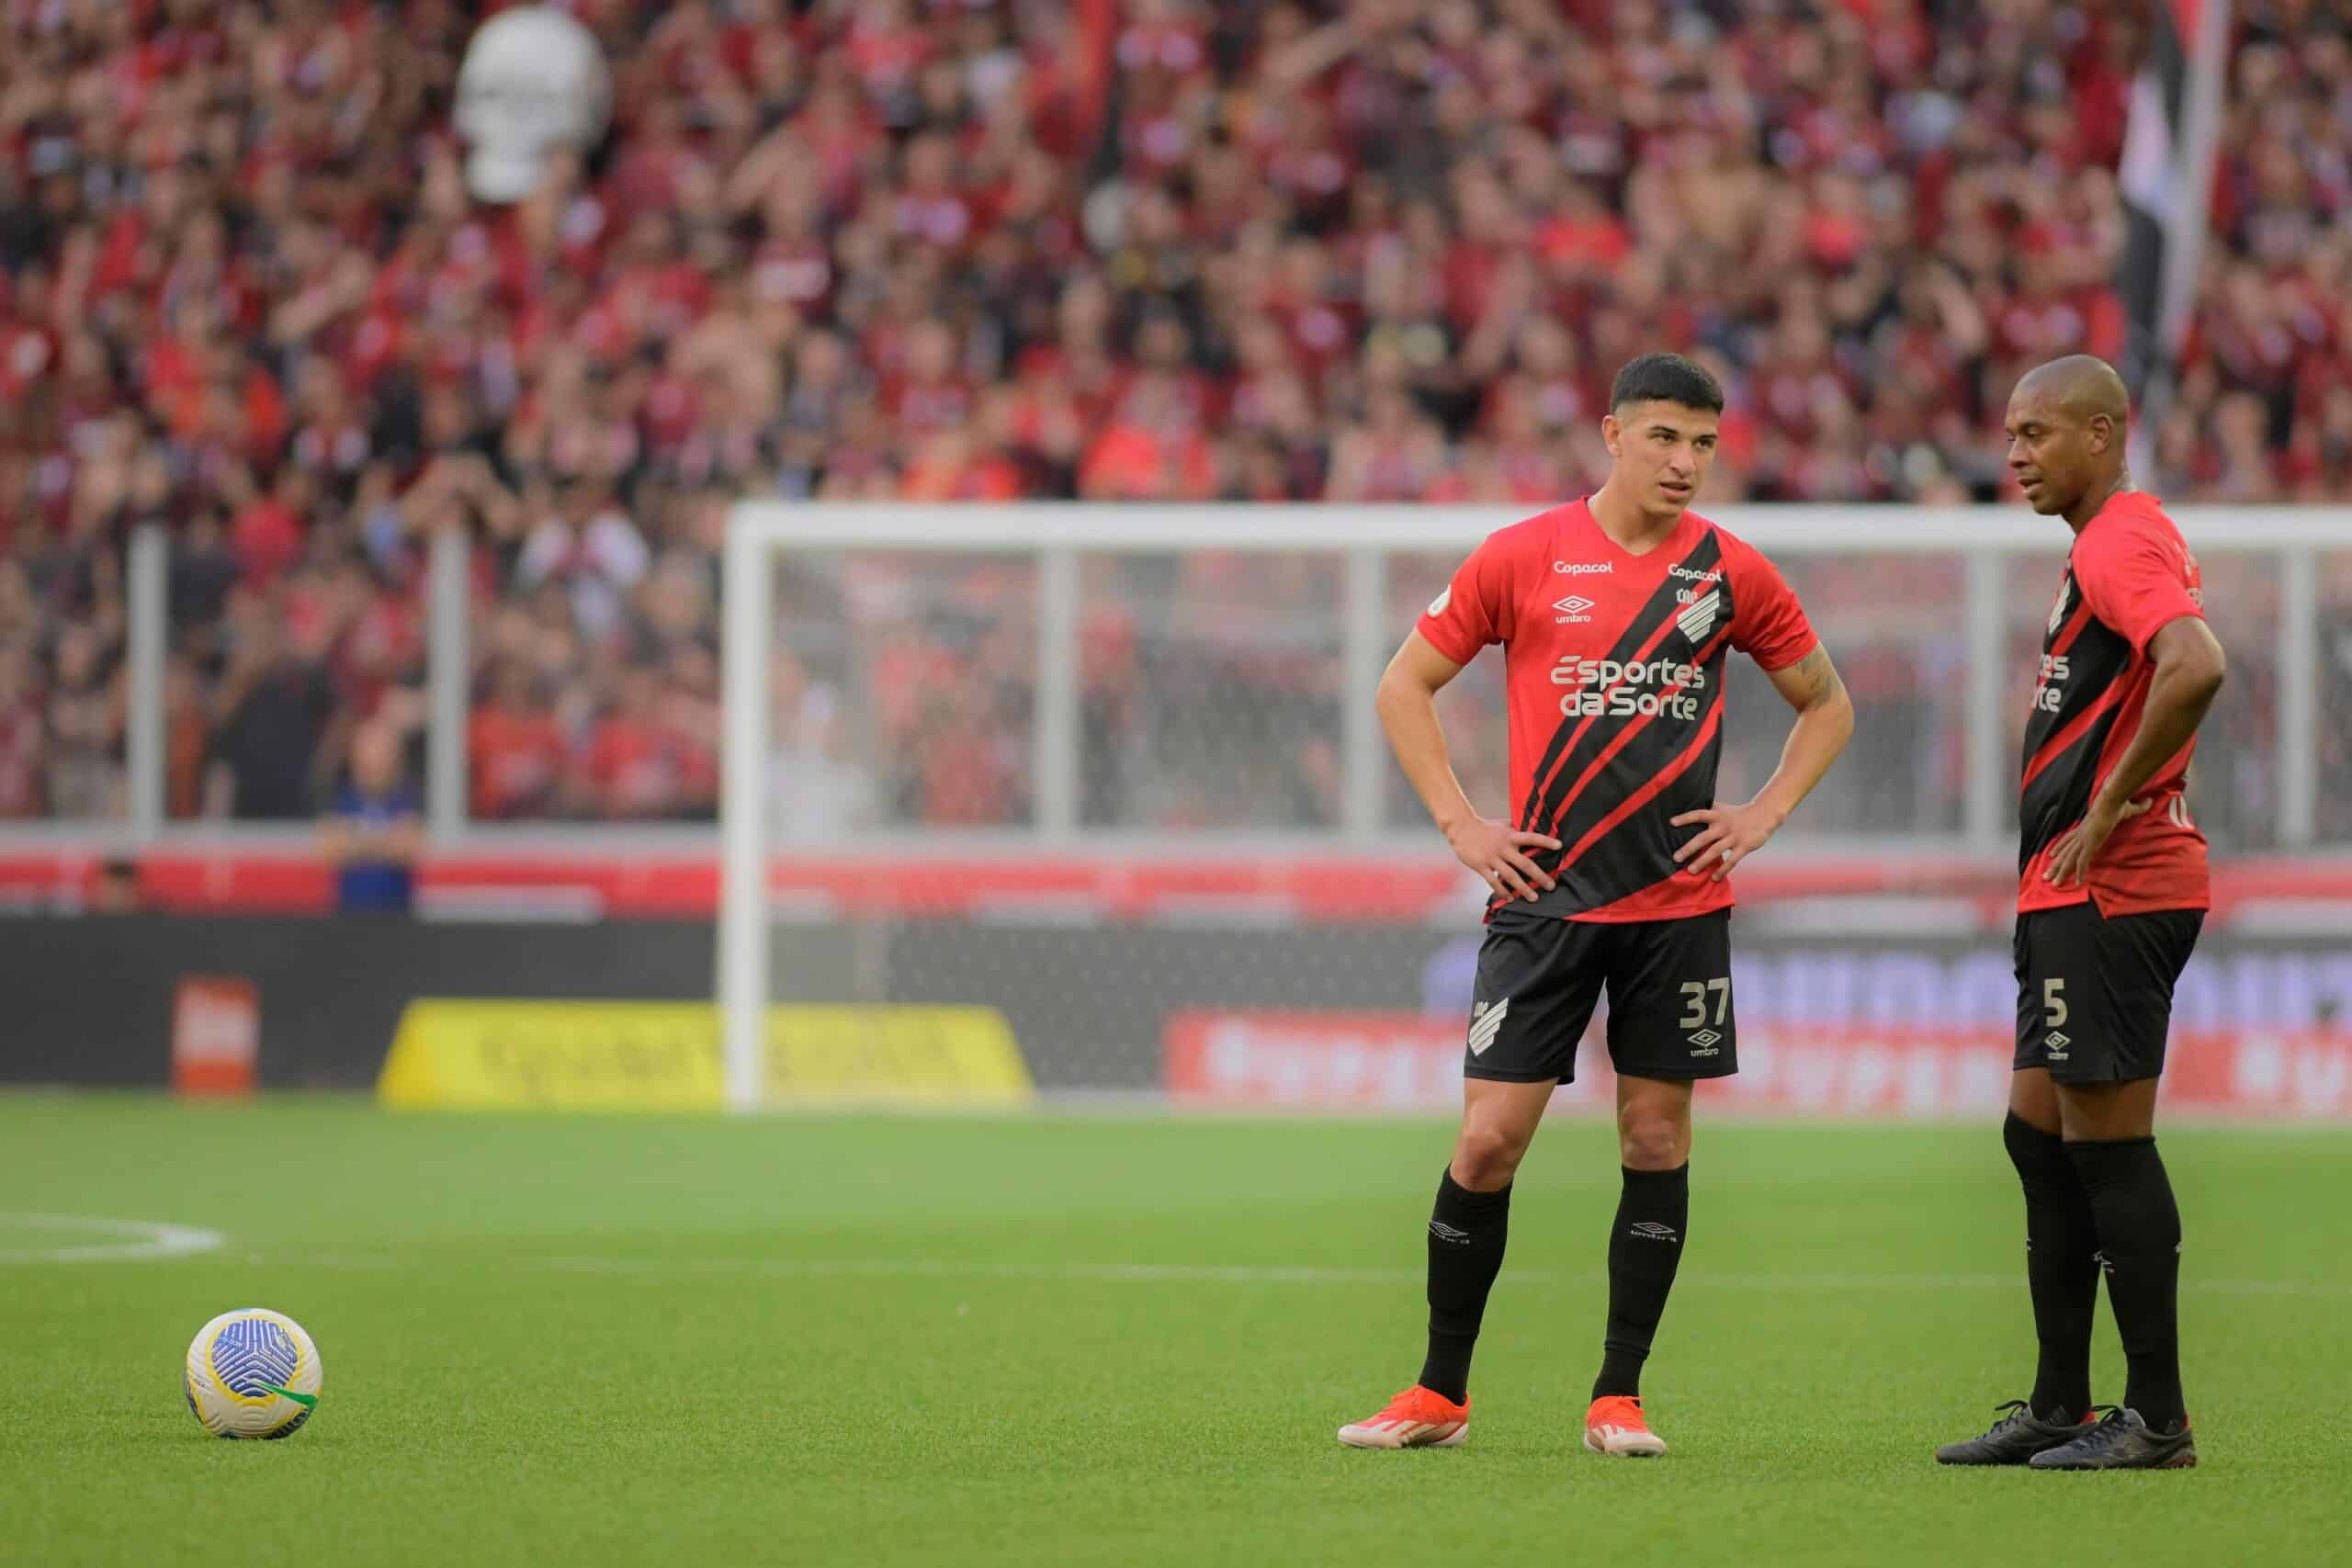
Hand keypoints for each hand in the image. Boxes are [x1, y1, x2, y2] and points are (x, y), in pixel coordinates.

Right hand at [1446, 815, 1560, 903]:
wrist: (1461, 828)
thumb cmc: (1484, 826)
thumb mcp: (1503, 824)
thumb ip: (1516, 828)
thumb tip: (1531, 825)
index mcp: (1510, 836)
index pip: (1532, 837)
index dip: (1545, 841)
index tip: (1560, 846)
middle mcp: (1504, 848)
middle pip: (1525, 864)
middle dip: (1540, 876)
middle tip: (1551, 886)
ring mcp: (1492, 858)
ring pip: (1511, 877)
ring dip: (1523, 889)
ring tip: (1534, 898)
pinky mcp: (1481, 866)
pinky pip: (1494, 881)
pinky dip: (1502, 891)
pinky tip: (1510, 899)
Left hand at [1671, 799, 1785, 881]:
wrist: (1763, 815)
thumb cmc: (1737, 814)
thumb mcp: (1721, 809)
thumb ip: (1706, 811)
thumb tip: (1686, 810)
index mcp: (1717, 815)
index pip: (1698, 815)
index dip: (1685, 818)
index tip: (1671, 823)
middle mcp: (1723, 826)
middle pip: (1703, 837)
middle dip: (1689, 848)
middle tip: (1676, 857)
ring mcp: (1734, 837)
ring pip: (1715, 851)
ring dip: (1702, 861)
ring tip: (1691, 871)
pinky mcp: (1744, 847)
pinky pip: (1731, 861)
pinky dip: (1722, 870)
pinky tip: (1714, 878)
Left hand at [2043, 796, 2150, 887]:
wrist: (2111, 801)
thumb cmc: (2117, 803)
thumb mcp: (2127, 807)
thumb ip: (2138, 807)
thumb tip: (2150, 801)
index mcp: (2085, 827)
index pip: (2068, 839)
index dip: (2059, 847)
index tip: (2051, 854)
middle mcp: (2081, 835)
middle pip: (2064, 852)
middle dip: (2055, 865)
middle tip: (2045, 876)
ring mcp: (2084, 840)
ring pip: (2069, 860)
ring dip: (2062, 872)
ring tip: (2053, 883)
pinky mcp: (2090, 845)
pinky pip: (2083, 862)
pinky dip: (2080, 873)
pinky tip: (2078, 883)